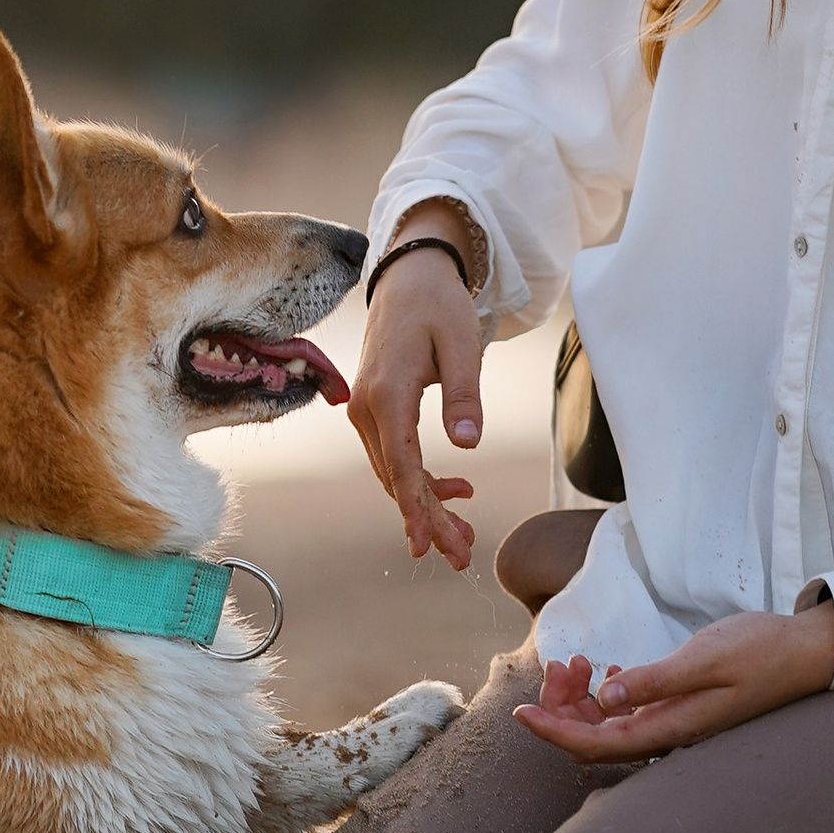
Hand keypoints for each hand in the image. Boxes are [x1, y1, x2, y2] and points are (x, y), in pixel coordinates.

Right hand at [347, 210, 484, 570]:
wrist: (408, 277)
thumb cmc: (438, 306)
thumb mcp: (461, 344)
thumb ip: (464, 395)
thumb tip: (467, 446)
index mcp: (388, 393)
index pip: (402, 464)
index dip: (416, 508)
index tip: (426, 545)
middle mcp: (367, 407)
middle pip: (397, 478)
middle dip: (428, 519)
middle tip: (461, 555)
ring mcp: (366, 410)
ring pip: (395, 472)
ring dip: (427, 504)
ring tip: (464, 534)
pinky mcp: (375, 409)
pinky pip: (396, 456)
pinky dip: (422, 479)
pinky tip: (456, 489)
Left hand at [513, 604, 833, 760]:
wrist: (807, 652)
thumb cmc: (761, 652)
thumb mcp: (705, 658)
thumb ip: (655, 680)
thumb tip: (606, 697)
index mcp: (671, 727)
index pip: (597, 745)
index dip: (553, 732)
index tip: (519, 713)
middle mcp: (669, 732)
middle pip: (597, 738)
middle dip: (565, 707)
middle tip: (561, 664)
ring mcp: (676, 722)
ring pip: (611, 723)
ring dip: (584, 697)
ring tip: (579, 660)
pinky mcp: (683, 707)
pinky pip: (631, 710)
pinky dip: (610, 691)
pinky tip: (609, 667)